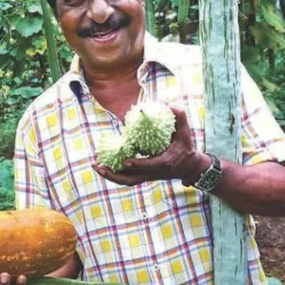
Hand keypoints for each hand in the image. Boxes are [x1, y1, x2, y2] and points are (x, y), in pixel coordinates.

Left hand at [94, 106, 209, 185]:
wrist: (188, 167)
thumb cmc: (185, 147)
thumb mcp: (185, 132)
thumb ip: (179, 117)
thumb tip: (167, 104)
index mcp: (164, 163)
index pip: (149, 166)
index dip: (138, 164)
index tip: (125, 161)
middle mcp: (153, 173)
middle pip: (130, 179)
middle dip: (114, 174)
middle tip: (99, 166)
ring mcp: (147, 176)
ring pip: (126, 181)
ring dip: (110, 176)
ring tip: (96, 166)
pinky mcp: (143, 177)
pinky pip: (126, 179)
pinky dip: (114, 175)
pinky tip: (103, 166)